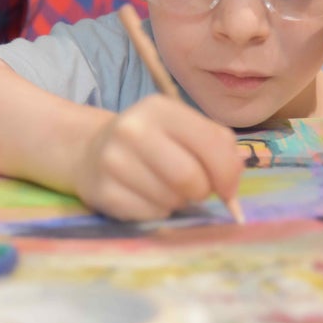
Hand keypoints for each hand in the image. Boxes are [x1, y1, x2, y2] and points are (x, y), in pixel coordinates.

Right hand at [73, 94, 242, 220]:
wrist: (91, 151)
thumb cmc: (151, 141)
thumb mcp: (182, 128)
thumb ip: (217, 147)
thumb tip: (231, 189)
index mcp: (160, 108)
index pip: (212, 144)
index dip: (228, 172)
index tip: (227, 186)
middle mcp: (133, 130)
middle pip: (190, 178)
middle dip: (202, 191)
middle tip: (195, 188)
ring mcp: (114, 161)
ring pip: (172, 200)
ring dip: (179, 201)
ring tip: (165, 187)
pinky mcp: (104, 192)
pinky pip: (152, 215)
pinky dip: (158, 211)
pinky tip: (146, 195)